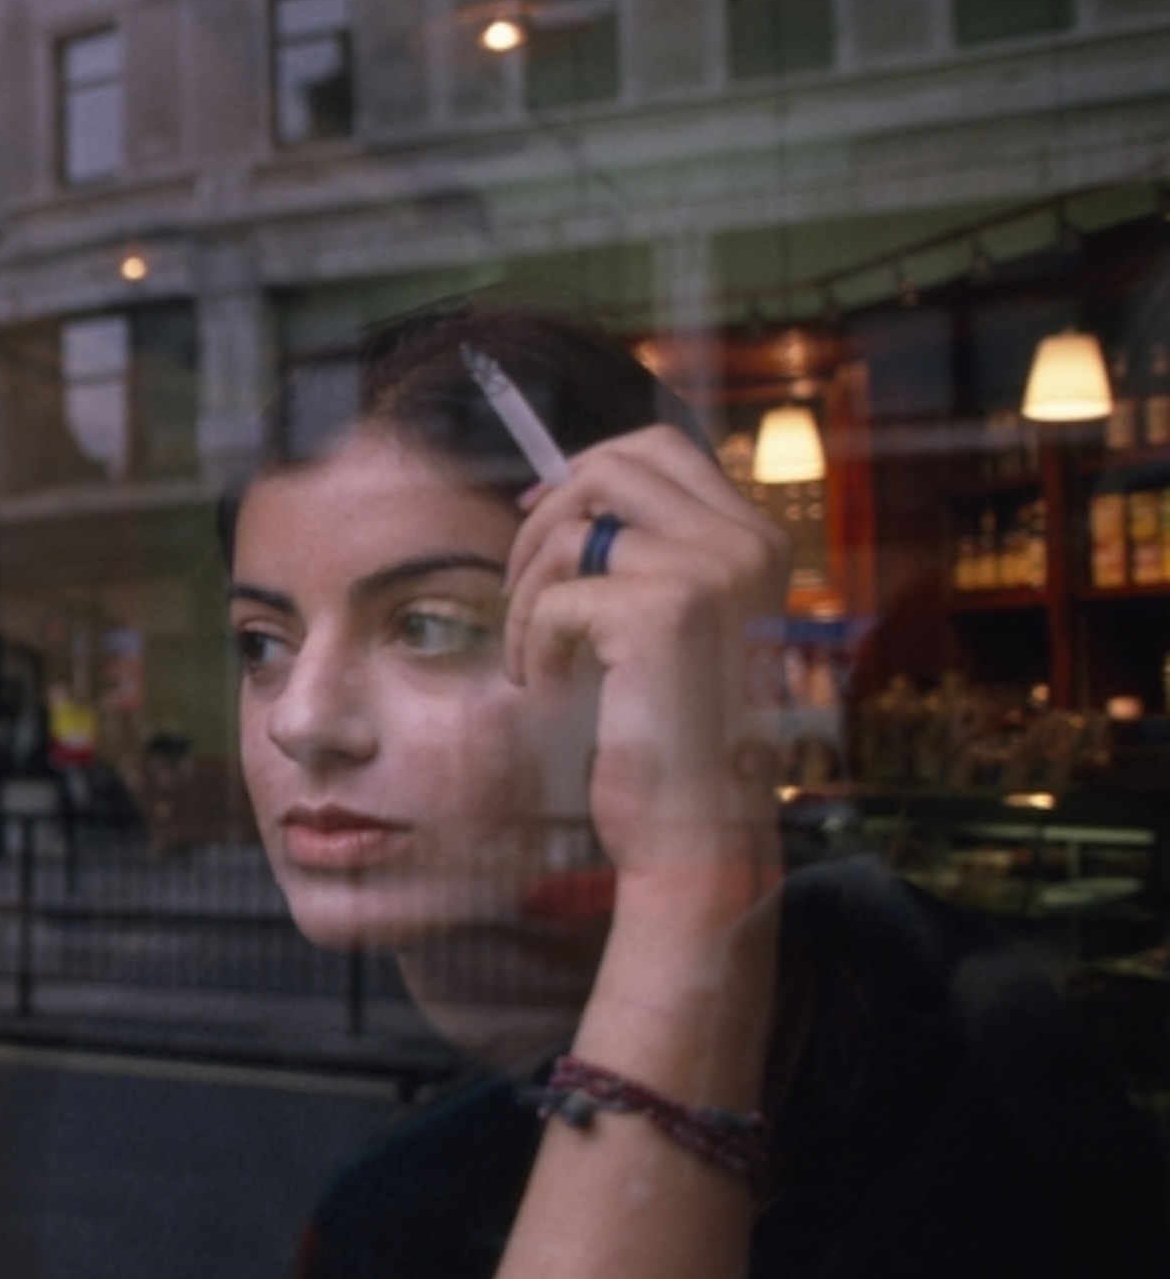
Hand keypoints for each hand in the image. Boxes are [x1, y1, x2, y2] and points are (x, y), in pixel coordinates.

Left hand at [504, 425, 789, 885]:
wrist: (698, 829)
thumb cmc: (675, 735)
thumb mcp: (676, 626)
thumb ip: (650, 555)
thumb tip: (563, 489)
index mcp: (759, 542)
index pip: (662, 449)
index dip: (585, 469)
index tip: (535, 514)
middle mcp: (747, 545)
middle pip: (615, 464)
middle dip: (547, 515)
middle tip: (520, 581)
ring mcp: (710, 572)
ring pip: (571, 531)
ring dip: (526, 594)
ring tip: (531, 656)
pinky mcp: (662, 611)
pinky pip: (552, 597)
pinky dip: (529, 645)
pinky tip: (547, 692)